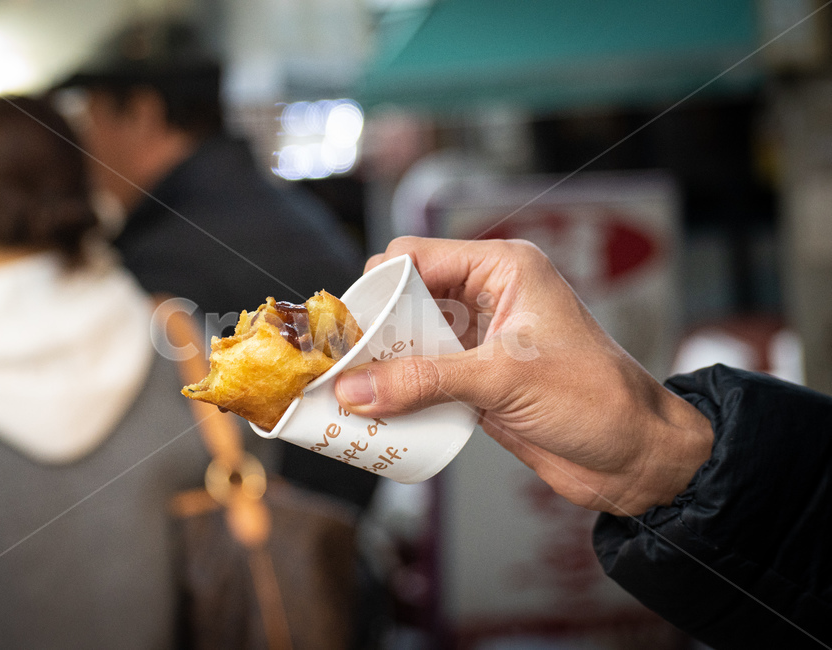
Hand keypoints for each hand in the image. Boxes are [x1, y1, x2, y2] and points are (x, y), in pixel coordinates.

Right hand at [334, 237, 711, 515]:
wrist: (636, 456)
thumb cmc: (594, 398)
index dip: (377, 286)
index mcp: (501, 270)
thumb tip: (354, 389)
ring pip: (411, 340)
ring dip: (382, 365)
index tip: (346, 326)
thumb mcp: (503, 380)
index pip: (416, 257)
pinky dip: (401, 392)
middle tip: (339, 364)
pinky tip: (379, 412)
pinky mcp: (478, 380)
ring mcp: (481, 340)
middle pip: (406, 299)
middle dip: (373, 330)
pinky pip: (424, 377)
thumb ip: (425, 380)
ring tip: (348, 392)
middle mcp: (487, 297)